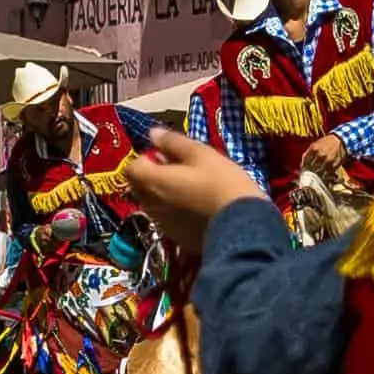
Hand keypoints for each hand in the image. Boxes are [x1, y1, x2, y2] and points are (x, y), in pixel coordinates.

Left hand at [123, 133, 261, 234]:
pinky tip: (197, 209)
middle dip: (152, 176)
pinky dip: (175, 212)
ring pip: (153, 205)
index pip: (131, 169)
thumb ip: (173, 142)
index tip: (166, 156)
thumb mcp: (201, 154)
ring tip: (191, 189)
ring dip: (163, 194)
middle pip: (140, 188)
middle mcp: (152, 205)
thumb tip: (153, 134)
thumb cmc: (222, 182)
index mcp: (154, 182)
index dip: (145, 159)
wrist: (243, 227)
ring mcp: (164, 225)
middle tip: (179, 170)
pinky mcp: (178, 238)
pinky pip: (168, 220)